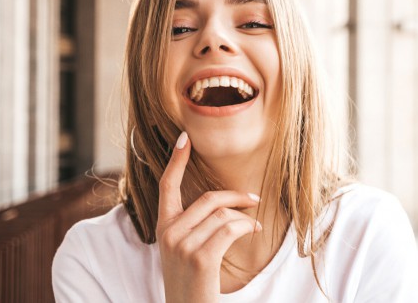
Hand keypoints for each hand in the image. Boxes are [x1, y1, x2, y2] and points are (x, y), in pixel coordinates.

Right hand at [156, 132, 261, 302]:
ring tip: (253, 227)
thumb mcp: (183, 250)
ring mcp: (182, 245)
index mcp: (163, 227)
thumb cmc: (192, 280)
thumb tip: (225, 203)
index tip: (185, 138)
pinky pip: (230, 228)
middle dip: (236, 196)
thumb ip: (193, 225)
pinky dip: (247, 227)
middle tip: (254, 200)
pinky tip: (254, 231)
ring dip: (244, 218)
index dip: (176, 160)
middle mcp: (168, 233)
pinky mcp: (200, 258)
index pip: (166, 186)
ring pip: (223, 214)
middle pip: (208, 199)